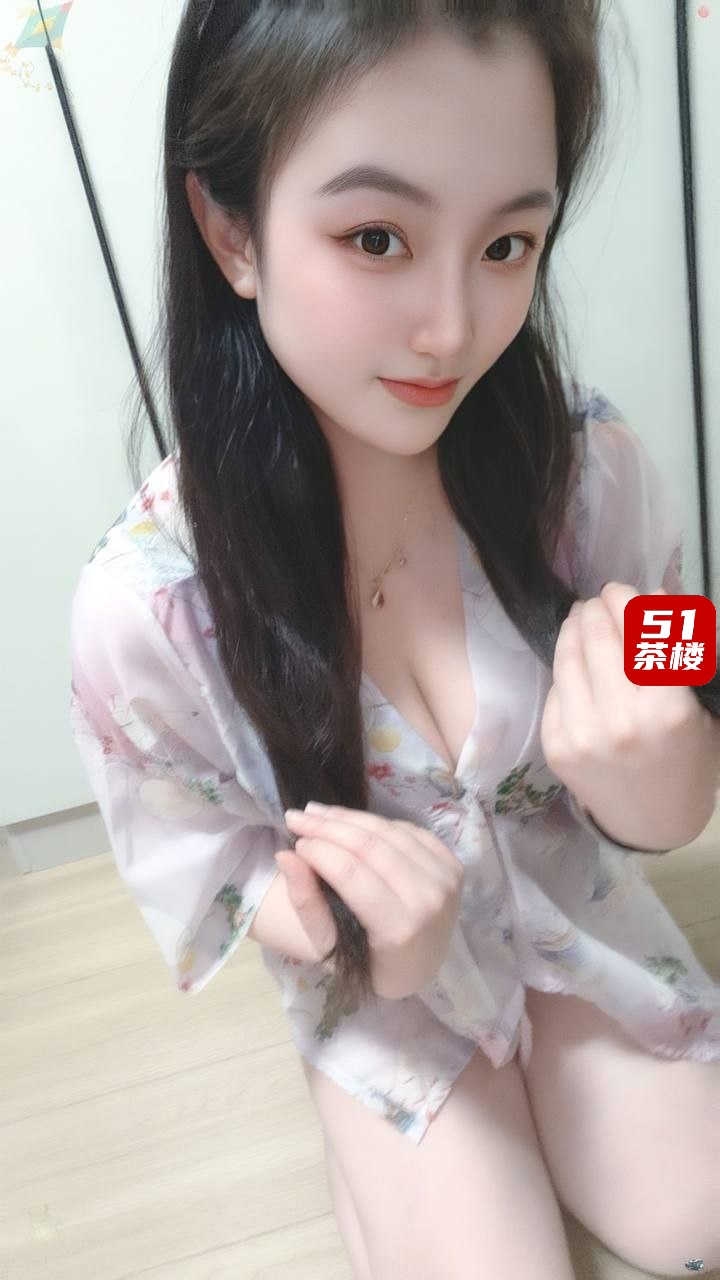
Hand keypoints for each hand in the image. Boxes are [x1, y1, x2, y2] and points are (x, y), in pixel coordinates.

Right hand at [279, 804, 464, 998]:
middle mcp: (429, 899)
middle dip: (327, 827)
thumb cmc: (368, 962)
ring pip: (388, 831)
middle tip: (295, 816)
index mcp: (399, 928)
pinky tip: (349, 822)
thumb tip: (285, 856)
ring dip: (347, 817)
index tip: (293, 840)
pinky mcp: (453, 863)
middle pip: (371, 846)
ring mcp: (446, 879)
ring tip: (315, 812)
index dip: (319, 850)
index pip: (352, 873)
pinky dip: (375, 823)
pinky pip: (407, 830)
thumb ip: (306, 903)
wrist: (418, 968)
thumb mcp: (328, 946)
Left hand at [541, 581, 716, 847]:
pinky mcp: (555, 746)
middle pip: (595, 635)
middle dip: (594, 609)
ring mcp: (581, 734)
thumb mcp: (701, 704)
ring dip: (572, 630)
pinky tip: (576, 666)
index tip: (619, 590)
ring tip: (580, 621)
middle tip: (596, 603)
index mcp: (667, 708)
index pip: (638, 629)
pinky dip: (566, 670)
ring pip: (567, 656)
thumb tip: (652, 594)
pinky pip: (555, 689)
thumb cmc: (687, 756)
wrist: (653, 822)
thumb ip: (682, 649)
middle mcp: (620, 720)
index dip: (624, 599)